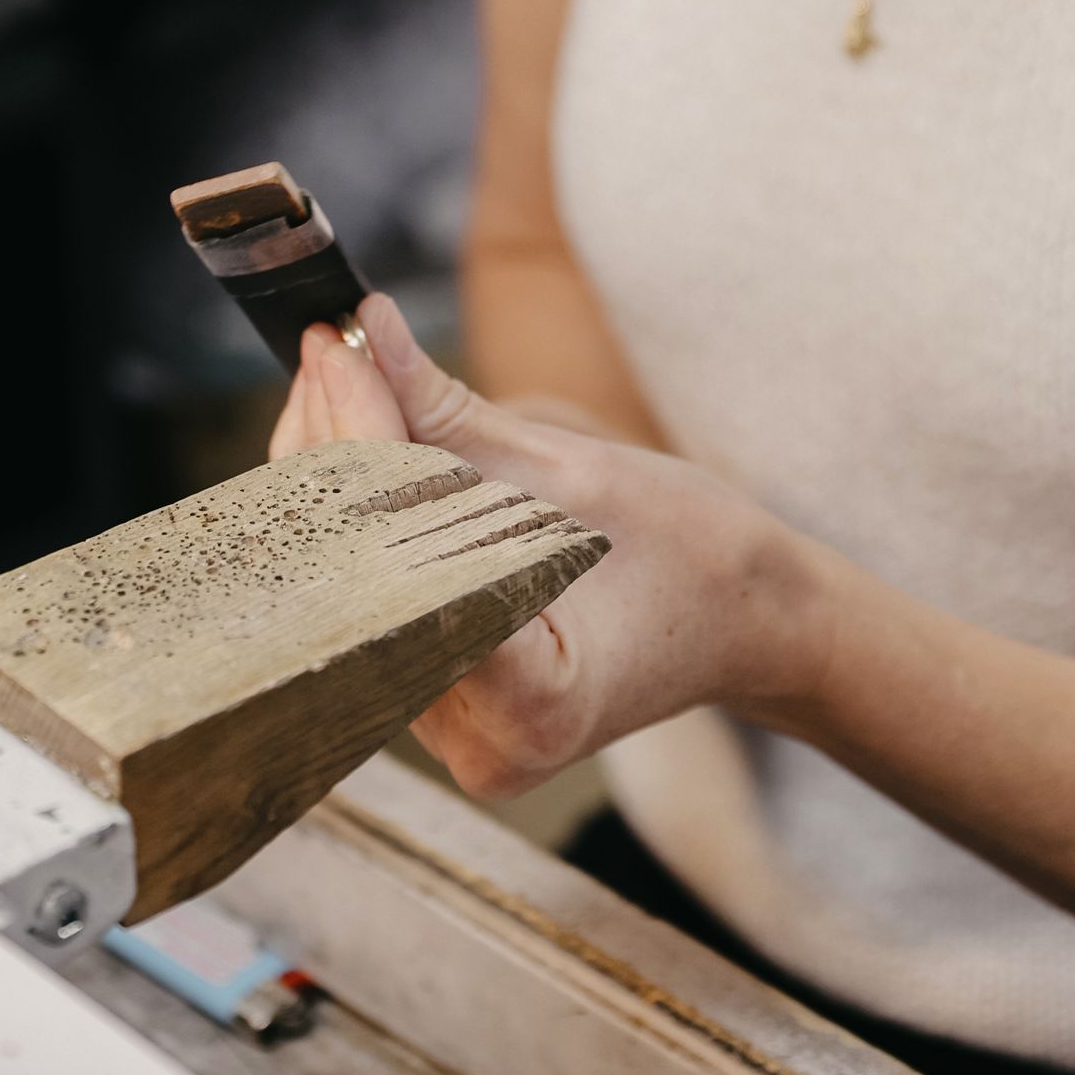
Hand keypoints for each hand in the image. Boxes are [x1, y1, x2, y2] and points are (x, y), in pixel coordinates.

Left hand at [269, 294, 821, 795]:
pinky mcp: (436, 704)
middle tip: (328, 345)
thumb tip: (370, 333)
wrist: (746, 623)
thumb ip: (452, 414)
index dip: (361, 440)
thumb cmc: (693, 554)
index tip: (342, 350)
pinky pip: (367, 591)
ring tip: (335, 371)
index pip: (400, 550)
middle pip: (353, 570)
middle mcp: (474, 741)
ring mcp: (449, 734)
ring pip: (344, 581)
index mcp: (529, 701)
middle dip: (333, 445)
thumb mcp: (577, 468)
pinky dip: (357, 511)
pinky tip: (353, 434)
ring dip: (332, 473)